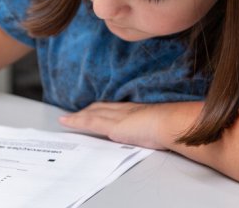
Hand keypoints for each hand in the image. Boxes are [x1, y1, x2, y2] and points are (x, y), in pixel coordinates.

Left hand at [59, 102, 175, 149]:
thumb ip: (156, 127)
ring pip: (92, 113)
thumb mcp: (162, 126)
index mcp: (137, 109)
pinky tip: (66, 121)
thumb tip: (161, 132)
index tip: (95, 109)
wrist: (171, 124)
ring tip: (66, 119)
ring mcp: (117, 116)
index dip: (103, 108)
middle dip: (88, 110)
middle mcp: (125, 109)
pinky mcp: (111, 125)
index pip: (115, 107)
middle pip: (101, 107)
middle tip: (76, 114)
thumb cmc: (172, 126)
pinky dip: (76, 121)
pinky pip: (89, 122)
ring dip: (78, 116)